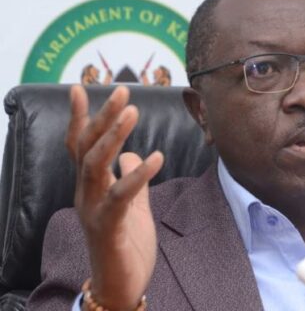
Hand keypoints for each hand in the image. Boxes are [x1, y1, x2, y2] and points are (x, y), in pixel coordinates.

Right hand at [66, 85, 163, 309]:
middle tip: (121, 92)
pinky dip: (137, 175)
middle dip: (102, 117)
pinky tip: (155, 157)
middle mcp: (86, 193)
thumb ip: (131, 179)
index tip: (80, 86)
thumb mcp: (133, 204)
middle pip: (87, 148)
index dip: (80, 117)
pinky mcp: (108, 227)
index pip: (81, 145)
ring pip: (96, 166)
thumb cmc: (125, 243)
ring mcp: (93, 210)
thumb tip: (132, 155)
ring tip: (132, 113)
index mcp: (91, 186)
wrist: (121, 286)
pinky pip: (120, 196)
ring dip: (113, 137)